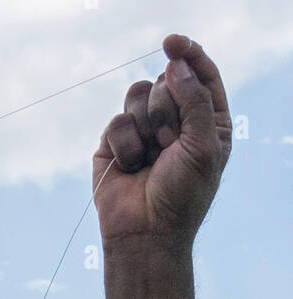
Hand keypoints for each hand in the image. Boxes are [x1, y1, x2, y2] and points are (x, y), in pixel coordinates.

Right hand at [94, 35, 229, 251]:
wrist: (145, 233)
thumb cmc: (182, 194)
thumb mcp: (203, 144)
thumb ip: (194, 99)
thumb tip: (174, 65)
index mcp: (207, 118)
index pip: (199, 73)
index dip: (187, 53)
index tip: (171, 42)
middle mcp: (175, 121)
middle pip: (164, 81)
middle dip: (165, 109)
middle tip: (169, 143)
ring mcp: (143, 131)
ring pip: (136, 96)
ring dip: (144, 126)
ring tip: (149, 157)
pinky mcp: (114, 146)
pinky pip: (115, 123)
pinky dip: (124, 145)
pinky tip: (129, 168)